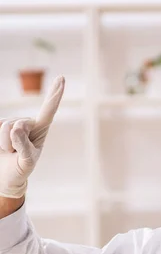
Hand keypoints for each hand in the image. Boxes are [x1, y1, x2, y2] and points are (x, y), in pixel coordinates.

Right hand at [0, 76, 64, 197]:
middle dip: (14, 141)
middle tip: (15, 153)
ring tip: (10, 151)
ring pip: (5, 127)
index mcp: (40, 130)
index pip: (48, 111)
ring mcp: (12, 123)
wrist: (4, 176)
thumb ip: (23, 146)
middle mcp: (27, 123)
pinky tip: (2, 146)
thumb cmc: (20, 169)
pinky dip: (0, 140)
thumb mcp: (26, 162)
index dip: (54, 94)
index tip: (62, 78)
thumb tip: (15, 127)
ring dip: (5, 143)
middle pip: (17, 124)